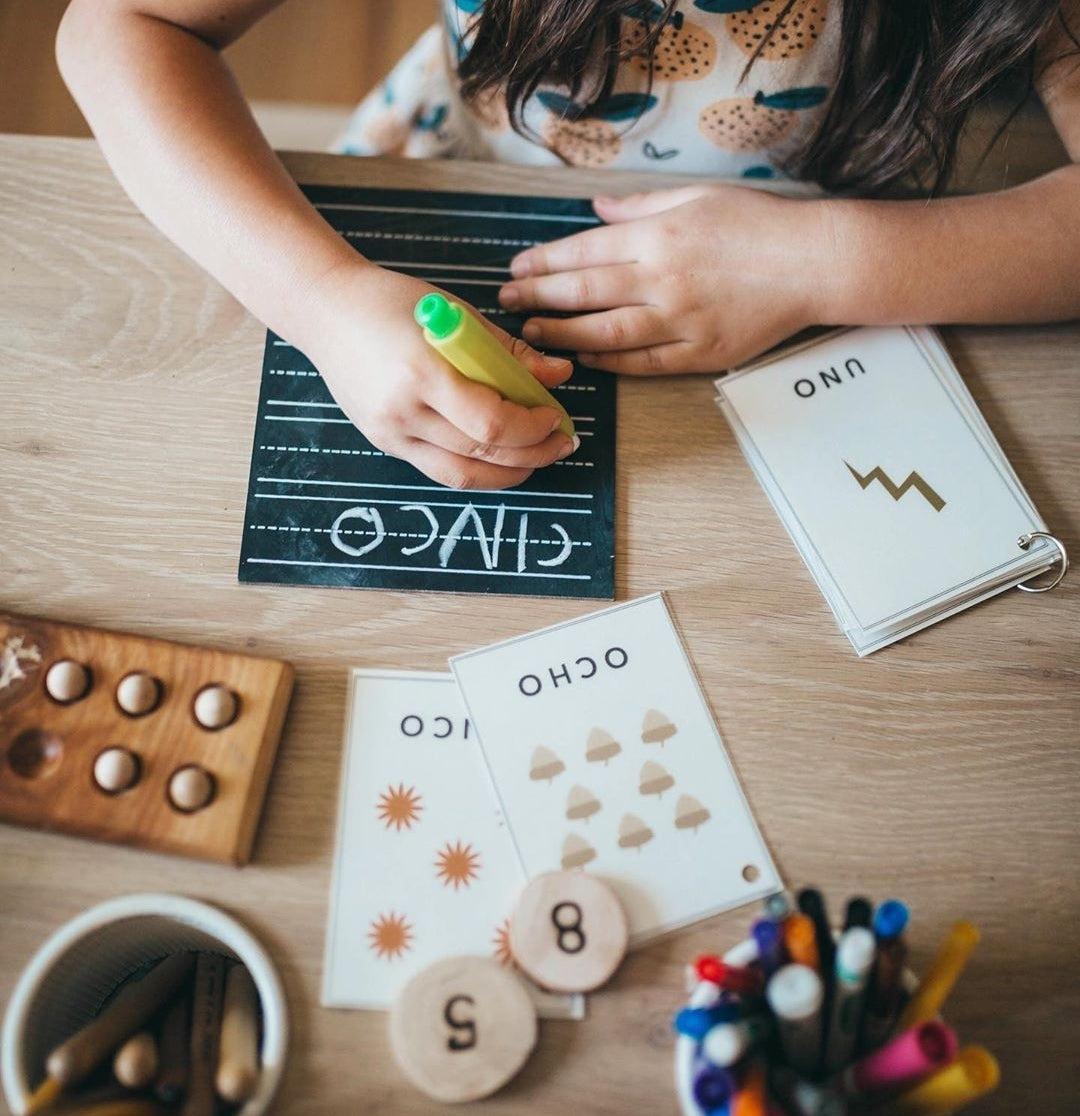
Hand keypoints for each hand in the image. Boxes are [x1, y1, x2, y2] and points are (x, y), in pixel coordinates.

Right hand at [298, 262, 576, 488]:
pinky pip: (440, 470)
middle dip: (532, 453)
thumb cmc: (391, 302)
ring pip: (462, 474)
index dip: (532, 428)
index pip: (491, 422)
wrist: (324, 311)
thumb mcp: (456, 314)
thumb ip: (508, 352)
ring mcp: (390, 433)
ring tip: (537, 457)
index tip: (556, 415)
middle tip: (562, 442)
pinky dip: (477, 468)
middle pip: (482, 452)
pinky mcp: (385, 443)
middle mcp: (402, 412)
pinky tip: (500, 457)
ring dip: (509, 473)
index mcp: (421, 372)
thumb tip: (559, 375)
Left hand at [498, 184, 829, 374]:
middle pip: (584, 292)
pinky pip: (642, 363)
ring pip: (605, 332)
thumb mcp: (697, 197)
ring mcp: (680, 320)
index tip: (516, 271)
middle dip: (538, 298)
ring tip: (532, 334)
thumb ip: (640, 207)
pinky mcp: (699, 353)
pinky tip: (584, 358)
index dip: (543, 264)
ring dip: (562, 335)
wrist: (812, 264)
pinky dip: (608, 362)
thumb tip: (596, 211)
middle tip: (507, 304)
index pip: (584, 251)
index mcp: (660, 236)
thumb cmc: (757, 224)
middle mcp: (663, 279)